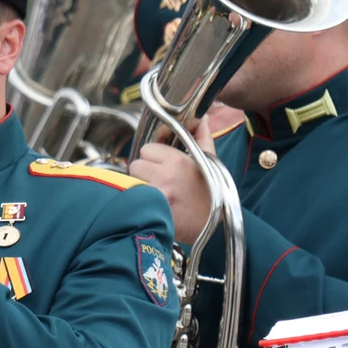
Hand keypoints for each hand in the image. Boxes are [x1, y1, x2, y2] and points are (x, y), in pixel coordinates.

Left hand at [127, 118, 214, 243]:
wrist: (216, 228)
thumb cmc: (211, 194)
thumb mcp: (210, 164)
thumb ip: (203, 139)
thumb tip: (203, 119)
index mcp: (178, 161)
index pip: (147, 149)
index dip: (152, 157)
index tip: (161, 166)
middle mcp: (166, 175)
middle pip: (135, 164)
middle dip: (144, 172)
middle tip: (158, 182)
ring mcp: (157, 193)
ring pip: (131, 180)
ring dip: (139, 186)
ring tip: (156, 193)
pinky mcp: (151, 210)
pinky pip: (133, 198)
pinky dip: (138, 201)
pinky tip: (152, 206)